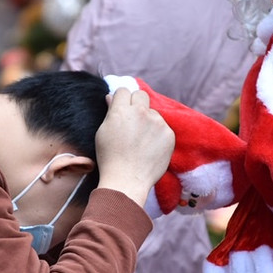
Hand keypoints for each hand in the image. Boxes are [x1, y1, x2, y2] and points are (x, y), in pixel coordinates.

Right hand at [94, 87, 173, 207]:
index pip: (123, 91)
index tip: (121, 109)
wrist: (127, 180)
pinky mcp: (169, 134)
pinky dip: (157, 135)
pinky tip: (149, 148)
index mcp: (121, 111)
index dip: (121, 100)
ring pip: (153, 113)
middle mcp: (141, 112)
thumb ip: (110, 112)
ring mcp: (157, 123)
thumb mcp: (103, 132)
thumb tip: (111, 97)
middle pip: (141, 95)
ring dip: (148, 121)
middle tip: (132, 120)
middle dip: (136, 103)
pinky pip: (163, 127)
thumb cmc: (110, 158)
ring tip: (140, 141)